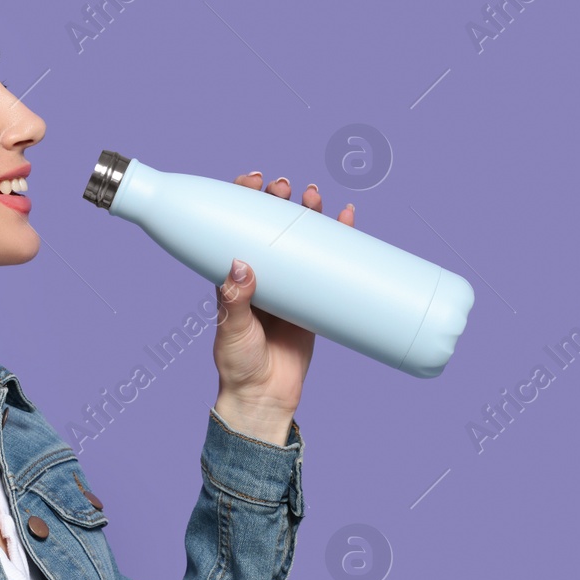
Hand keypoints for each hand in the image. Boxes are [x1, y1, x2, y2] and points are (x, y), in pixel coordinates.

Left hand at [212, 172, 357, 443]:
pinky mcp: (313, 301)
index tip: (253, 182)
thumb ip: (233, 302)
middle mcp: (262, 275)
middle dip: (280, 202)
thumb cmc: (238, 365)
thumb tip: (240, 264)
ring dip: (309, 215)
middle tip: (287, 188)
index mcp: (234, 276)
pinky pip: (329, 265)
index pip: (237, 227)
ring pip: (301, 240)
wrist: (265, 398)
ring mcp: (289, 286)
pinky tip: (349, 220)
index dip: (244, 200)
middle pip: (272, 227)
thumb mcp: (231, 331)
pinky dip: (340, 241)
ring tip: (315, 196)